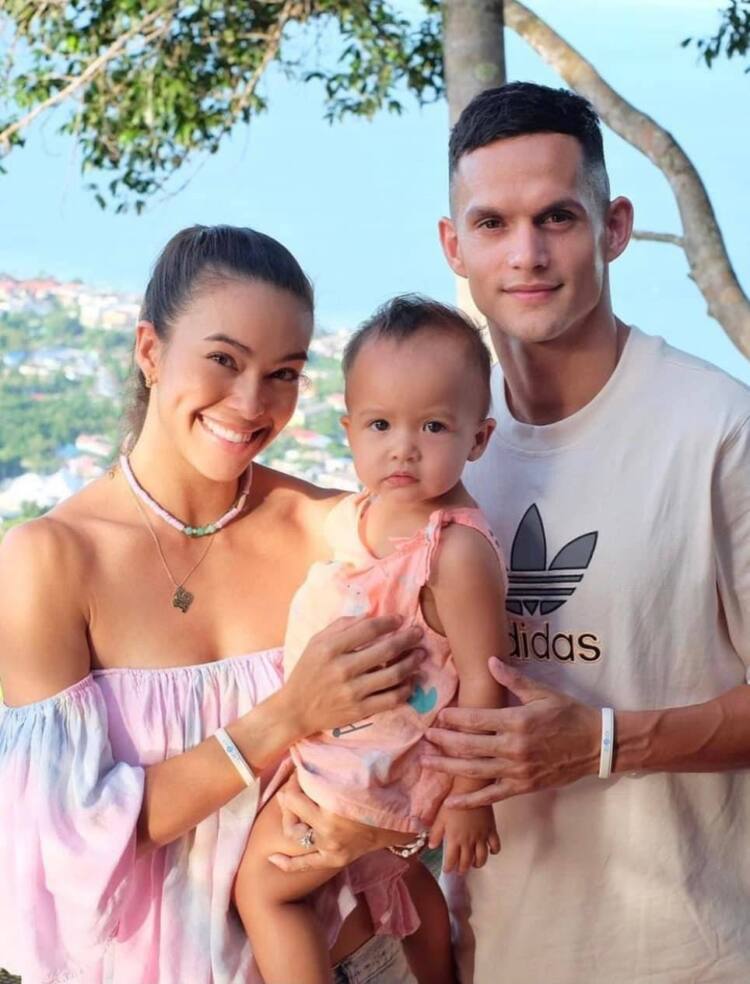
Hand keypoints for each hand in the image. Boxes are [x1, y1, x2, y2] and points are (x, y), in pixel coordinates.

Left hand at [268, 773, 397, 871]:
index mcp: (334, 805)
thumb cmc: (378, 791)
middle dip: (291, 793)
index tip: (302, 769)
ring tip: (292, 806)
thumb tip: (302, 751)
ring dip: (290, 818)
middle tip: (297, 784)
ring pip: (294, 833)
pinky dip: (287, 863)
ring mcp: (331, 847)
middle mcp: (328, 829)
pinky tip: (272, 857)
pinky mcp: (334, 859)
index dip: (295, 778)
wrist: (400, 819)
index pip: (295, 792)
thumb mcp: (354, 774)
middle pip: (292, 809)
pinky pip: (305, 864)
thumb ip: (328, 765)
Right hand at [282, 615, 423, 738]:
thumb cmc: (308, 670)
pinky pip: (391, 698)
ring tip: (420, 654)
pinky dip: (405, 688)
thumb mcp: (317, 642)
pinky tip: (411, 680)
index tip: (400, 619)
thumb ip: (341, 626)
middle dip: (407, 639)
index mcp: (330, 648)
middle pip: (385, 650)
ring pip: (393, 675)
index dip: (388, 622)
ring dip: (411, 662)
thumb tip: (370, 615)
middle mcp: (342, 669)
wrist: (296, 709)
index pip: (368, 629)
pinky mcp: (360, 710)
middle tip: (418, 633)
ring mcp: (352, 691)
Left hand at [424, 658, 600, 806]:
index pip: (477, 719)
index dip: (454, 718)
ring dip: (448, 767)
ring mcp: (517, 770)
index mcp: (517, 721)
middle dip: (444, 741)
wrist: (596, 744)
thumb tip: (490, 661)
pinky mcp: (523, 786)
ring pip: (475, 771)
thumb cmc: (569, 714)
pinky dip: (471, 800)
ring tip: (427, 762)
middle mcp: (513, 747)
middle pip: (469, 746)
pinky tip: (451, 802)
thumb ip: (513, 679)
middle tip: (424, 737)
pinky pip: (492, 795)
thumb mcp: (542, 692)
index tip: (439, 716)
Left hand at [430, 804, 499, 873]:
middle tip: (459, 871)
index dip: (448, 868)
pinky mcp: (491, 830)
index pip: (451, 860)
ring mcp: (481, 837)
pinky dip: (494, 851)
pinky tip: (490, 851)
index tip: (447, 870)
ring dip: (477, 864)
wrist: (470, 790)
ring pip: (482, 858)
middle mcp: (469, 841)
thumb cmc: (453, 802)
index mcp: (454, 839)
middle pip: (466, 862)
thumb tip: (432, 846)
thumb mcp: (439, 818)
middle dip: (462, 869)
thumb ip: (435, 834)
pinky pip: (495, 846)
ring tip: (473, 864)